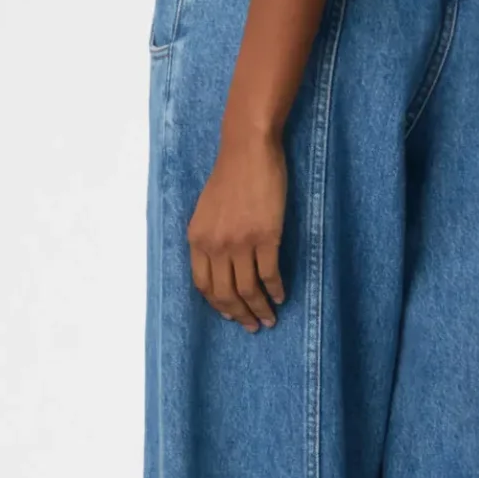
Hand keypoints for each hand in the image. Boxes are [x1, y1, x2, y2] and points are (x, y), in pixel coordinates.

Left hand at [187, 128, 287, 330]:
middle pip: (225, 294)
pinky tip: (281, 296)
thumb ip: (209, 238)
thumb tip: (220, 266)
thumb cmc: (229, 176)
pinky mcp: (266, 237)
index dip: (217, 305)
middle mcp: (215, 245)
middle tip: (251, 326)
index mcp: (197, 239)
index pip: (203, 285)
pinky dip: (276, 290)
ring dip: (259, 309)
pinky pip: (269, 274)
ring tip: (269, 319)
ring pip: (248, 289)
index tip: (229, 314)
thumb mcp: (206, 211)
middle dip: (239, 315)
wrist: (248, 151)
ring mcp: (241, 243)